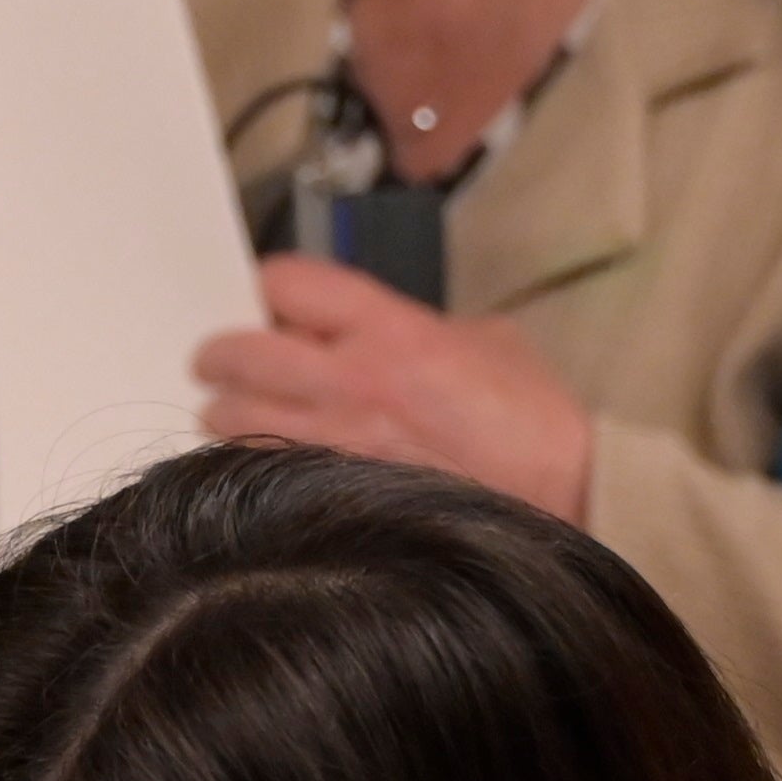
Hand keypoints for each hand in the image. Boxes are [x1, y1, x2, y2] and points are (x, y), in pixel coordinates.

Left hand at [195, 255, 598, 516]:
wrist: (563, 495)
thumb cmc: (533, 416)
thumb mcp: (484, 339)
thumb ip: (411, 326)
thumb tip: (365, 331)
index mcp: (390, 329)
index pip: (286, 284)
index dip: (267, 288)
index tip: (266, 301)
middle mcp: (349, 383)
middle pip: (238, 353)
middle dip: (220, 355)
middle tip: (219, 362)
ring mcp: (334, 446)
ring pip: (232, 420)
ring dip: (225, 414)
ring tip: (233, 415)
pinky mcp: (331, 496)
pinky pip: (258, 472)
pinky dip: (247, 462)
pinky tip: (261, 462)